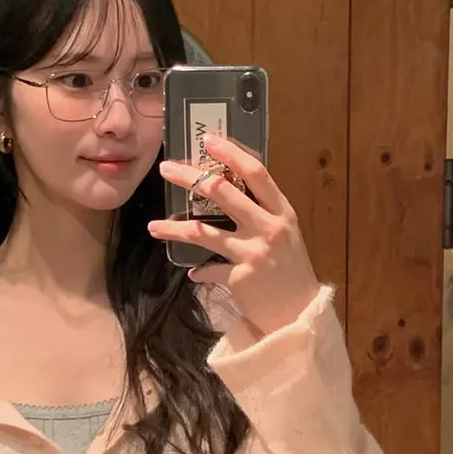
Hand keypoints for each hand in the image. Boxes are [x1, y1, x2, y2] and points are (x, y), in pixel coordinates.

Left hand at [150, 125, 313, 349]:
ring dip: (175, 229)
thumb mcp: (285, 232)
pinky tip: (192, 273)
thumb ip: (262, 211)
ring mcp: (253, 253)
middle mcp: (268, 228)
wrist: (299, 313)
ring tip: (153, 227)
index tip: (209, 140)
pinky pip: (209, 270)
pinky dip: (199, 272)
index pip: (256, 173)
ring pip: (204, 233)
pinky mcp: (239, 277)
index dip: (232, 153)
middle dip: (191, 178)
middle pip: (224, 193)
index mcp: (282, 211)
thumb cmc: (290, 268)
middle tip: (166, 168)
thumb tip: (225, 187)